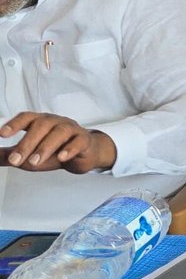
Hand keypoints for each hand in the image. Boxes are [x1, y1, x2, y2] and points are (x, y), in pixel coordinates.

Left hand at [0, 112, 115, 173]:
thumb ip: (8, 154)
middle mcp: (56, 121)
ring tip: (34, 162)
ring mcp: (72, 129)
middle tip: (15, 160)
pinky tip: (61, 157)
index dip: (14, 124)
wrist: (84, 154)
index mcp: (40, 121)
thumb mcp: (28, 153)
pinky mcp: (84, 140)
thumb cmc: (55, 151)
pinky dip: (70, 149)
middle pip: (41, 125)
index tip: (1, 134)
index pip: (27, 117)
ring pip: (59, 132)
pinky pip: (79, 141)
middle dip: (26, 143)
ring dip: (45, 147)